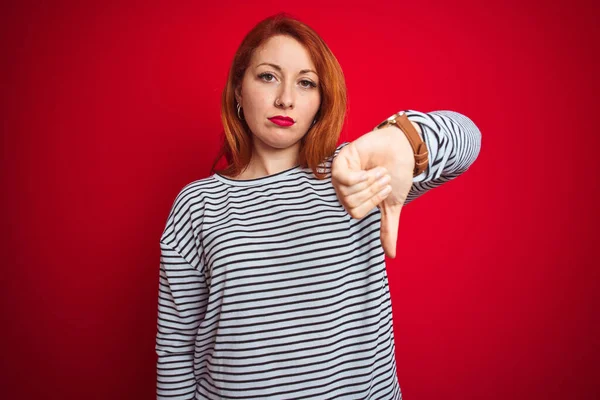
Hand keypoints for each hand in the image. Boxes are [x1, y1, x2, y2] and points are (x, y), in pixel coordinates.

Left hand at [331, 129, 414, 258]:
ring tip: (380, 171)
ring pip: (347, 191)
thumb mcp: (392, 205)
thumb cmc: (396, 175)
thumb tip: (391, 256)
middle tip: (384, 177)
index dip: (373, 202)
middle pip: (350, 202)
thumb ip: (387, 229)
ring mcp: (340, 173)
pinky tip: (369, 169)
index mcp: (352, 200)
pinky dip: (360, 176)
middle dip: (373, 191)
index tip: (386, 190)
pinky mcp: (341, 159)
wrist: (402, 149)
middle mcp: (342, 188)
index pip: (355, 213)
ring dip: (370, 182)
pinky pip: (343, 178)